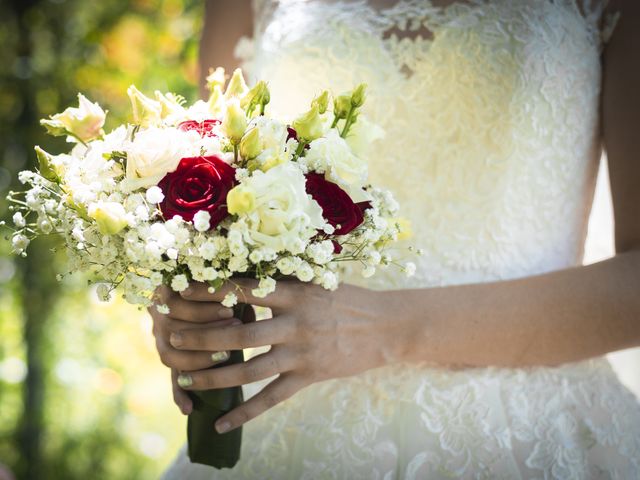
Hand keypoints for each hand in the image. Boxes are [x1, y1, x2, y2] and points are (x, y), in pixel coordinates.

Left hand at [169, 279, 406, 433]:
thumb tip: (246, 270)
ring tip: (184, 378)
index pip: (244, 290)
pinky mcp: (309, 377)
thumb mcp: (316, 281)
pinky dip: (244, 412)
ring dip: (213, 376)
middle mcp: (295, 323)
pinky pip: (271, 399)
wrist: (386, 326)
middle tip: (173, 339)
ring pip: (249, 370)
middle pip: (239, 334)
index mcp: (295, 293)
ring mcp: (302, 353)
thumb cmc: (347, 300)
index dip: (210, 291)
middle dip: (201, 338)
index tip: (182, 291)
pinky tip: (220, 423)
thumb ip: (283, 279)